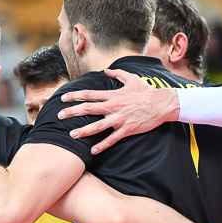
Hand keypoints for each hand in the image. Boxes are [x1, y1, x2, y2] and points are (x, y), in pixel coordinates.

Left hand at [58, 69, 179, 153]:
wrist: (162, 103)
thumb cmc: (146, 91)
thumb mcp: (132, 79)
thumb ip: (117, 74)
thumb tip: (106, 71)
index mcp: (113, 95)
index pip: (89, 94)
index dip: (75, 96)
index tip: (63, 98)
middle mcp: (114, 106)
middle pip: (89, 108)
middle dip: (72, 112)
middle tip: (59, 116)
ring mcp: (120, 118)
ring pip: (98, 125)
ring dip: (84, 131)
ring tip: (72, 135)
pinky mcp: (127, 129)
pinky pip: (112, 139)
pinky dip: (102, 145)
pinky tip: (93, 151)